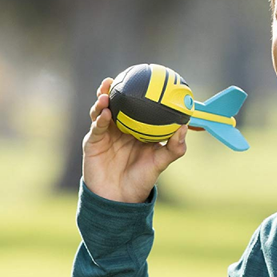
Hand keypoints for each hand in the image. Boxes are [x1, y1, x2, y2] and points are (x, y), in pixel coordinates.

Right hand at [82, 77, 187, 202]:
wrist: (119, 199)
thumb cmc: (142, 179)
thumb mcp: (161, 162)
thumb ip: (174, 147)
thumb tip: (184, 127)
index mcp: (136, 129)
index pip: (137, 106)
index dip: (138, 93)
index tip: (145, 78)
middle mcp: (120, 128)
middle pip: (116, 103)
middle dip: (115, 89)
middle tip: (120, 77)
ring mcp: (105, 133)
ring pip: (102, 110)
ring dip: (104, 99)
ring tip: (108, 91)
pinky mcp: (93, 142)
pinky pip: (97, 127)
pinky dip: (100, 118)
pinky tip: (105, 112)